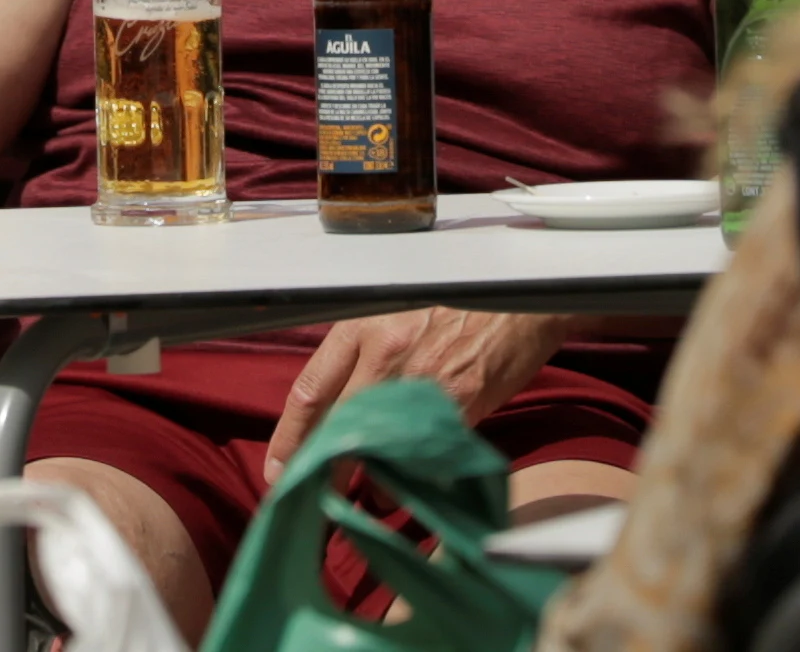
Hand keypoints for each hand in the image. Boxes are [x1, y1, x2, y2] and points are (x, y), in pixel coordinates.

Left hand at [266, 309, 573, 482]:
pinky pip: (415, 457)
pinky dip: (398, 484)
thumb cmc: (455, 306)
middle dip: (313, 469)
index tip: (278, 469)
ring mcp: (419, 381)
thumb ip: (362, 354)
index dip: (288, 438)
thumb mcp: (394, 314)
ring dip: (355, 481)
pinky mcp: (456, 405)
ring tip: (350, 498)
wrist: (520, 301)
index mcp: (360, 328)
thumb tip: (336, 407)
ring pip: (370, 446)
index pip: (309, 390)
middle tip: (302, 497)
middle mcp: (383, 353)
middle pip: (333, 426)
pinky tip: (392, 494)